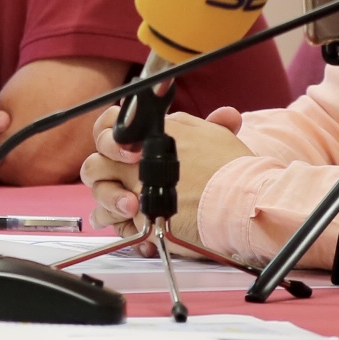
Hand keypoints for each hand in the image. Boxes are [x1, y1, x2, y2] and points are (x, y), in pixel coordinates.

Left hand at [81, 105, 246, 233]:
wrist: (241, 199)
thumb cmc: (234, 170)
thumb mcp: (222, 136)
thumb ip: (209, 124)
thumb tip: (223, 115)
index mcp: (153, 133)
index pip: (109, 126)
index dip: (107, 137)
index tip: (114, 149)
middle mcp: (138, 157)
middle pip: (97, 161)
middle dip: (101, 173)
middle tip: (115, 183)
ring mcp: (135, 185)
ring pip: (99, 191)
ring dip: (106, 201)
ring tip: (125, 208)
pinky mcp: (140, 214)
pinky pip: (111, 219)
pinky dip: (116, 224)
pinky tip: (128, 224)